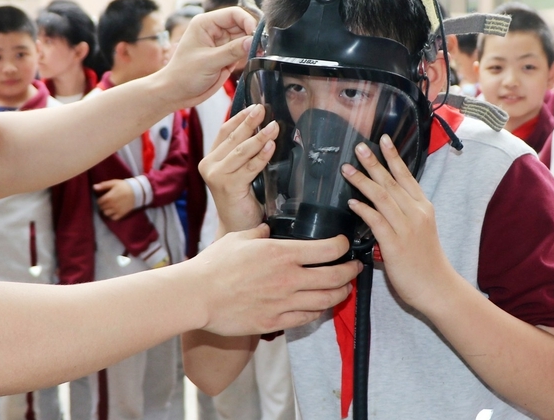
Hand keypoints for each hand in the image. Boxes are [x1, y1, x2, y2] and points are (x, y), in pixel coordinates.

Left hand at [94, 179, 135, 219]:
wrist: (137, 192)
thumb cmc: (124, 186)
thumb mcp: (114, 183)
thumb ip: (103, 185)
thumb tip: (93, 187)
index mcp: (108, 197)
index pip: (99, 202)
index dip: (100, 200)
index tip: (103, 198)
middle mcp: (111, 205)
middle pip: (102, 208)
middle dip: (103, 205)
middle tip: (107, 202)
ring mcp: (116, 210)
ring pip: (106, 214)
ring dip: (107, 210)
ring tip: (110, 207)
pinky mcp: (122, 214)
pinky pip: (113, 218)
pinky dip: (112, 215)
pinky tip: (114, 211)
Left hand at [159, 8, 256, 107]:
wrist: (177, 93)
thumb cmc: (184, 74)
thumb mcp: (208, 62)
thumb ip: (232, 51)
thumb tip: (252, 41)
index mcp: (206, 23)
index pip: (233, 14)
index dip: (247, 21)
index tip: (256, 35)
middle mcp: (215, 30)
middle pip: (241, 25)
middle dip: (252, 35)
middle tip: (261, 48)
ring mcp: (221, 43)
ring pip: (244, 38)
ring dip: (252, 45)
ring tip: (258, 54)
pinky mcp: (227, 55)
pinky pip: (243, 51)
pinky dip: (249, 55)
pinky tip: (253, 59)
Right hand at [191, 224, 361, 335]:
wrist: (198, 296)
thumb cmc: (215, 264)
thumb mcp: (240, 237)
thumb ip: (260, 233)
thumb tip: (269, 232)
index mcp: (282, 253)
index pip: (328, 249)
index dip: (342, 245)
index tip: (344, 244)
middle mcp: (289, 278)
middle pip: (335, 277)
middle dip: (351, 271)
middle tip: (355, 267)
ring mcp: (284, 302)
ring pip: (327, 300)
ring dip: (341, 293)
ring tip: (345, 288)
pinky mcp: (275, 321)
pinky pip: (307, 317)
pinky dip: (319, 311)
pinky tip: (321, 307)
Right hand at [198, 105, 276, 233]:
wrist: (237, 228)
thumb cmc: (242, 199)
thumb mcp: (240, 172)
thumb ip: (244, 154)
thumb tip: (262, 127)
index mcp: (211, 159)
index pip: (225, 132)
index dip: (239, 117)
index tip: (254, 106)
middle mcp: (210, 166)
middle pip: (232, 138)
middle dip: (249, 122)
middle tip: (263, 109)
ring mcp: (217, 176)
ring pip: (240, 150)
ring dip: (259, 137)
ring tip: (273, 126)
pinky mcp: (228, 186)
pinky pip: (249, 167)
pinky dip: (261, 156)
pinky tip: (271, 146)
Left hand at [341, 135, 456, 313]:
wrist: (437, 288)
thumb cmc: (425, 260)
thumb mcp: (420, 229)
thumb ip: (403, 213)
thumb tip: (380, 201)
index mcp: (422, 207)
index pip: (406, 176)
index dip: (394, 157)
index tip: (383, 139)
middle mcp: (416, 213)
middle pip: (391, 182)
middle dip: (373, 163)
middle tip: (358, 147)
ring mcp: (406, 228)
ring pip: (382, 197)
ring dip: (363, 181)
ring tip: (347, 169)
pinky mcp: (395, 245)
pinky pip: (376, 221)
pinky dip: (363, 209)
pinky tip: (352, 201)